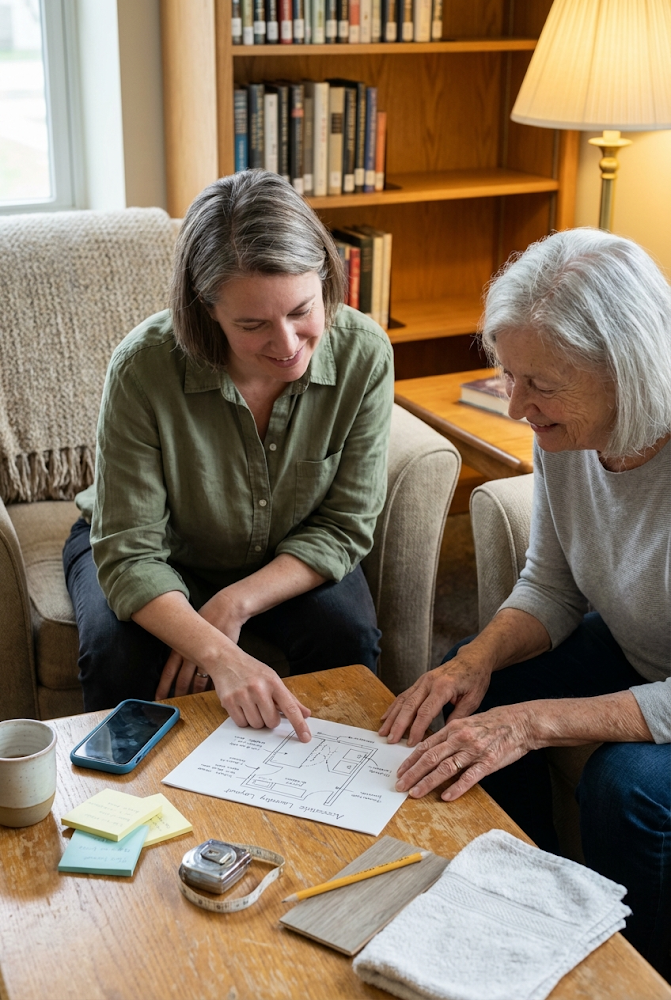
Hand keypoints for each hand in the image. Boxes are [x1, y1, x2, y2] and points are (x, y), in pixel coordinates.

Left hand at [156, 588, 247, 700]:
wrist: (227, 610)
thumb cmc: (209, 618)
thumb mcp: (190, 629)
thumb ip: (184, 644)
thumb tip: (178, 658)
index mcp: (182, 646)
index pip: (169, 670)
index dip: (163, 685)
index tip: (158, 697)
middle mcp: (192, 653)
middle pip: (182, 679)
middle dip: (177, 694)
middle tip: (173, 705)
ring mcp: (208, 658)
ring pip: (198, 682)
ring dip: (194, 694)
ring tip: (191, 704)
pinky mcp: (221, 659)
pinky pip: (214, 678)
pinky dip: (210, 688)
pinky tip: (209, 696)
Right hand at [157, 638, 311, 741]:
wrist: (225, 659)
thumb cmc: (252, 670)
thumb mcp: (273, 679)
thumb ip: (289, 698)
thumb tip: (306, 713)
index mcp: (273, 682)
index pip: (290, 707)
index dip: (299, 724)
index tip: (305, 737)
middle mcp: (258, 688)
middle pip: (272, 722)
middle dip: (270, 719)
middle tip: (264, 707)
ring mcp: (242, 695)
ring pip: (256, 725)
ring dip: (256, 720)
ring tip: (251, 704)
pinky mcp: (229, 701)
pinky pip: (241, 723)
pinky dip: (243, 719)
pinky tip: (241, 706)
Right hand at [378, 652, 492, 746]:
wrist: (472, 659)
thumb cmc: (475, 679)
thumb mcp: (473, 699)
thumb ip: (458, 716)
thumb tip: (444, 735)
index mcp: (443, 687)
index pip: (426, 711)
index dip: (417, 728)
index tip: (411, 743)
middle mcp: (429, 682)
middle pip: (409, 706)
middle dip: (398, 725)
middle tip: (390, 740)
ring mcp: (422, 680)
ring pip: (403, 700)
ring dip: (392, 717)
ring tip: (383, 732)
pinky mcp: (420, 682)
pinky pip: (404, 695)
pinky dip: (394, 707)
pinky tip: (386, 717)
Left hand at [394, 703, 535, 800]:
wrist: (520, 723)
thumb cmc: (493, 723)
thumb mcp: (467, 722)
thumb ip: (450, 734)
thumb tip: (432, 747)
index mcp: (453, 728)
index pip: (426, 746)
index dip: (410, 760)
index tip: (400, 772)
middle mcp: (460, 738)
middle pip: (430, 758)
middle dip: (412, 773)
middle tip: (400, 786)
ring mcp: (474, 751)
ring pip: (445, 768)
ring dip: (427, 782)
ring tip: (414, 793)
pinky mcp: (488, 763)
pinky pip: (469, 777)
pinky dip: (456, 788)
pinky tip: (445, 797)